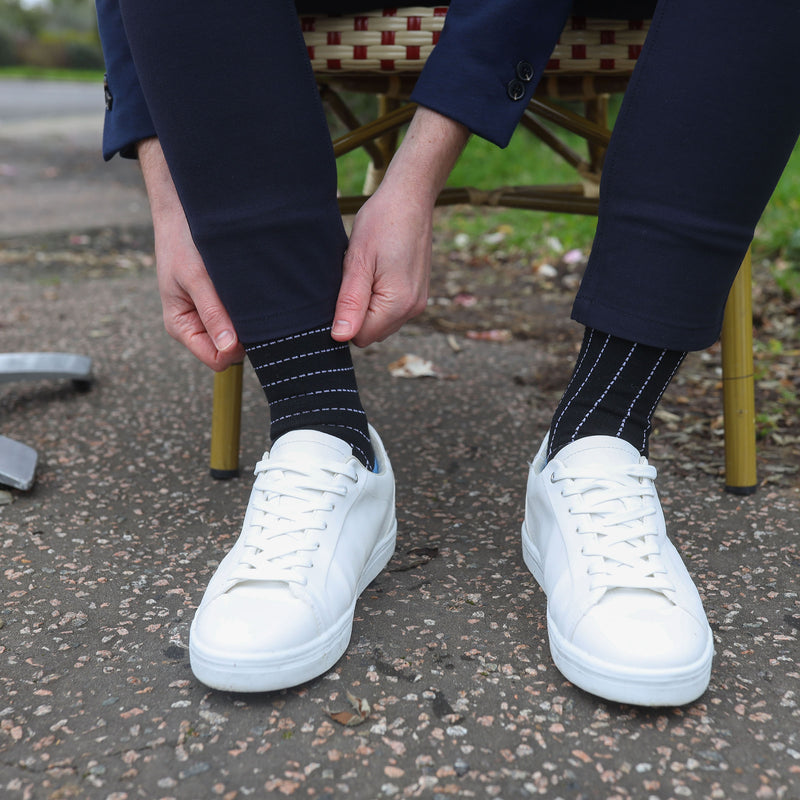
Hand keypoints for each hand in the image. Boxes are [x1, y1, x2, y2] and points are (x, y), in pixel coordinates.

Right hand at [138, 138, 243, 370]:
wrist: (186, 212)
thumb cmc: (184, 243)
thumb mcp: (196, 278)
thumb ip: (213, 314)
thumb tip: (229, 348)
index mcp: (182, 327)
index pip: (217, 359)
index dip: (236, 349)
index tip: (251, 327)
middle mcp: (199, 326)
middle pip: (232, 350)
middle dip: (247, 335)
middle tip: (259, 307)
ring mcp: (214, 316)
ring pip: (243, 335)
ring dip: (252, 320)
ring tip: (257, 294)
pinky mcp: (227, 303)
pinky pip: (245, 317)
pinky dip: (254, 307)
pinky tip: (258, 290)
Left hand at [331, 106, 468, 346]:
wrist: (410, 198)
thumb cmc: (382, 223)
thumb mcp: (357, 262)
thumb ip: (350, 303)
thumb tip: (341, 338)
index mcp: (398, 305)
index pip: (360, 337)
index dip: (344, 318)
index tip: (342, 288)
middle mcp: (412, 310)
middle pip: (371, 333)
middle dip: (356, 312)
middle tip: (354, 276)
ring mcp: (417, 303)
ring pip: (380, 323)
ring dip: (367, 305)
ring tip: (367, 272)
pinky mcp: (417, 295)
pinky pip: (390, 311)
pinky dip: (378, 299)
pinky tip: (377, 272)